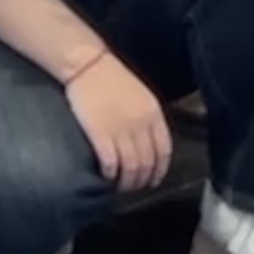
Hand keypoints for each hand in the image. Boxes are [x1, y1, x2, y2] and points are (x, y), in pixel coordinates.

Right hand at [66, 48, 171, 188]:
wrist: (89, 65)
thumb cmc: (113, 79)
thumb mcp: (141, 96)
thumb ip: (147, 118)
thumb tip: (149, 143)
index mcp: (153, 113)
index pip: (164, 151)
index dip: (159, 170)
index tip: (153, 180)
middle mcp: (141, 124)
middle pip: (147, 163)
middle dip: (142, 181)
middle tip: (133, 187)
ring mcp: (121, 130)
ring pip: (131, 168)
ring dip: (126, 182)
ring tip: (119, 186)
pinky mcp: (100, 134)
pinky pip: (111, 164)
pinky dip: (110, 175)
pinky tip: (106, 176)